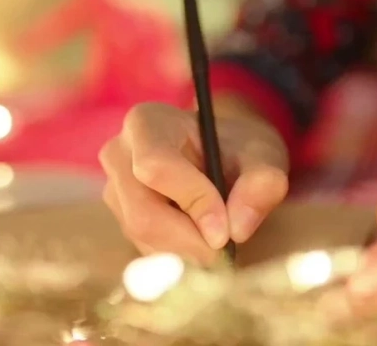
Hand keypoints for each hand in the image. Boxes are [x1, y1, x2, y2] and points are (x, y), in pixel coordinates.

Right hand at [100, 101, 289, 263]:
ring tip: (218, 237)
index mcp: (148, 122)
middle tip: (227, 251)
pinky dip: (177, 254)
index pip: (156, 167)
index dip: (192, 202)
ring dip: (186, 250)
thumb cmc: (239, 149)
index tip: (227, 230)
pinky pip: (144, 248)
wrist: (222, 156)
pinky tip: (200, 238)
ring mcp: (114, 188)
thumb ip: (261, 183)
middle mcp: (119, 153)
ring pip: (143, 237)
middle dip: (189, 240)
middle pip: (143, 213)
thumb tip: (237, 228)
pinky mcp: (120, 217)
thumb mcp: (263, 156)